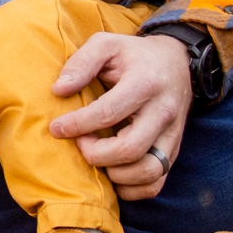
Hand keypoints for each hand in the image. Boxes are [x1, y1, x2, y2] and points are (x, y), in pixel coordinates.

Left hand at [46, 31, 192, 201]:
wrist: (176, 62)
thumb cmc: (133, 55)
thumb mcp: (107, 44)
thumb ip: (81, 62)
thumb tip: (59, 91)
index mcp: (145, 83)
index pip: (108, 113)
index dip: (77, 125)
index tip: (56, 128)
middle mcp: (163, 112)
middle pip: (130, 149)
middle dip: (96, 154)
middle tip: (81, 143)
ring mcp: (173, 135)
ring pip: (147, 173)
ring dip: (115, 174)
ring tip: (98, 157)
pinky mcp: (174, 151)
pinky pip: (156, 183)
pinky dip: (132, 189)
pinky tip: (113, 173)